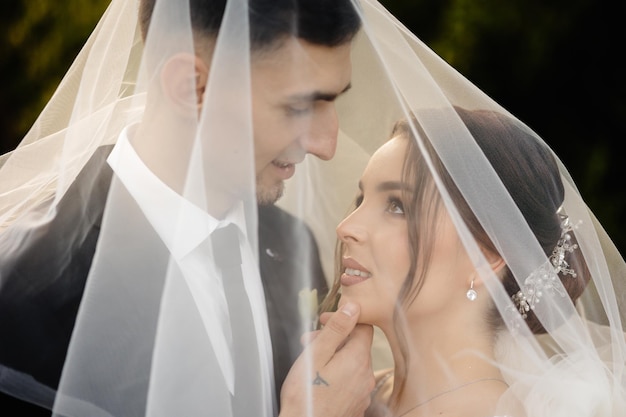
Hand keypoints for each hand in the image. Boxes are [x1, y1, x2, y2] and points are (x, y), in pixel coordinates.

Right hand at [279, 302, 374, 416]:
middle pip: (356, 345)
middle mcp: (366, 376)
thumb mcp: (316, 355)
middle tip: (309, 342)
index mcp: (358, 359)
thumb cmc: (305, 395)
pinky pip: (351, 381)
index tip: (324, 322)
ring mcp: (363, 393)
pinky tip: (320, 379)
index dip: (343, 319)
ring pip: (353, 363)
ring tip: (313, 362)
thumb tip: (353, 308)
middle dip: (334, 339)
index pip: (363, 327)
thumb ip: (336, 329)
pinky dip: (338, 374)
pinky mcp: (356, 405)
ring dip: (335, 356)